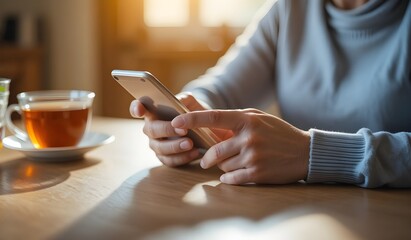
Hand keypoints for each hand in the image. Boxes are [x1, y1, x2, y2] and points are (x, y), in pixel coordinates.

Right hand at [129, 93, 206, 165]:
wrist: (202, 126)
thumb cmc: (190, 111)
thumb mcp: (189, 102)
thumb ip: (183, 99)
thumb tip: (178, 103)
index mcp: (153, 112)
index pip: (137, 108)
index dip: (135, 108)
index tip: (140, 109)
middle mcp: (151, 128)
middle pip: (151, 130)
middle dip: (167, 130)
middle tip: (184, 130)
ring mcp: (156, 144)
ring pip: (160, 148)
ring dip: (175, 146)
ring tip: (190, 143)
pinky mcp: (165, 157)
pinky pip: (170, 161)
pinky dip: (183, 157)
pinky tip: (195, 152)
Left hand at [171, 109, 309, 184]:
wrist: (304, 152)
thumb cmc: (278, 132)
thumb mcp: (258, 118)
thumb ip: (234, 119)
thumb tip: (207, 123)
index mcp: (247, 119)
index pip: (213, 117)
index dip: (192, 119)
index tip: (175, 122)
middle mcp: (249, 137)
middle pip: (215, 150)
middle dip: (207, 157)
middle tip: (205, 159)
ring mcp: (253, 156)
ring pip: (223, 165)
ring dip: (223, 166)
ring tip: (234, 162)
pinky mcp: (258, 173)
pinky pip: (232, 178)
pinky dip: (229, 177)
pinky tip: (233, 174)